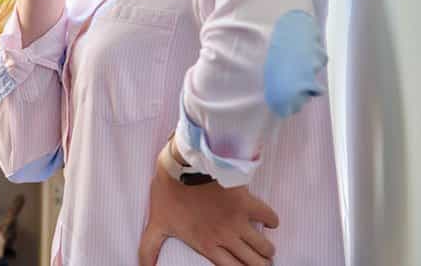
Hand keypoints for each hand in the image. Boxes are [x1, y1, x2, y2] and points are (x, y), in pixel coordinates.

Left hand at [139, 158, 278, 265]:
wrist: (182, 165)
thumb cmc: (168, 193)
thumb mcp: (156, 223)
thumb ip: (149, 248)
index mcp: (206, 245)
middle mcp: (225, 237)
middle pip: (253, 263)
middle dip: (259, 264)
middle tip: (261, 262)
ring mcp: (238, 221)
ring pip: (263, 246)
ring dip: (266, 249)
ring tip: (265, 248)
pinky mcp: (246, 202)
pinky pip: (268, 216)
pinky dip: (272, 220)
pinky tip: (270, 221)